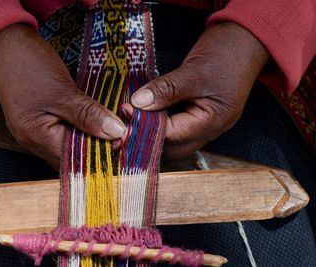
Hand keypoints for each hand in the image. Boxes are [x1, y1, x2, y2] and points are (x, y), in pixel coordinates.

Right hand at [0, 24, 125, 168]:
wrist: (4, 44)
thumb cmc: (28, 65)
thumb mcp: (62, 90)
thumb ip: (88, 115)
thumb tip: (115, 132)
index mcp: (37, 138)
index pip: (76, 159)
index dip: (102, 152)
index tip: (125, 138)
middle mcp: (34, 141)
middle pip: (74, 156)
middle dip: (99, 145)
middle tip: (123, 129)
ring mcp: (36, 131)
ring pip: (71, 144)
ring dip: (92, 136)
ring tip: (113, 123)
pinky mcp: (41, 121)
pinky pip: (65, 132)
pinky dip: (82, 127)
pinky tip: (96, 119)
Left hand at [129, 22, 268, 158]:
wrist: (247, 39)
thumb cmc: (227, 52)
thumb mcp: (195, 70)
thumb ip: (166, 89)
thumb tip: (138, 104)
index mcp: (214, 121)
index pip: (172, 134)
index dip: (146, 125)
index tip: (126, 111)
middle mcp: (211, 129)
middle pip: (173, 147)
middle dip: (147, 138)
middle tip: (126, 122)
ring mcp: (206, 123)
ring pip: (174, 140)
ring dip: (153, 133)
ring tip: (133, 118)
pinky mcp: (200, 115)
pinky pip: (177, 127)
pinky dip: (161, 123)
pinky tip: (147, 114)